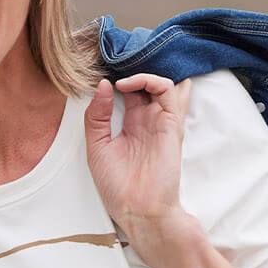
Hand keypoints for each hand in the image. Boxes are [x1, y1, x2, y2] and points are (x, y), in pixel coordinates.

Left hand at [83, 73, 193, 256]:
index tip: (102, 68)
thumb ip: (96, 116)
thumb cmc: (118, 188)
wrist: (139, 210)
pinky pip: (168, 91)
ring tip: (122, 72)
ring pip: (160, 82)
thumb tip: (101, 85)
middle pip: (147, 84)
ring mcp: (160, 121)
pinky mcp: (170, 125)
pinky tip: (128, 85)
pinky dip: (151, 80)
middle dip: (134, 67)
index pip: (129, 92)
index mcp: (130, 127)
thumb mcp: (96, 148)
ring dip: (143, 70)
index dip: (118, 77)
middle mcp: (147, 121)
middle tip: (117, 57)